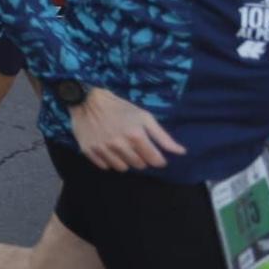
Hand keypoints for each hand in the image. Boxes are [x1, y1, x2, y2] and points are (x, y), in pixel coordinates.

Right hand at [70, 88, 185, 170]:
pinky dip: (109, 161)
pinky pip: (105, 166)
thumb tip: (181, 152)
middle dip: (141, 158)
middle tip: (136, 147)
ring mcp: (102, 149)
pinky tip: (109, 150)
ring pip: (122, 168)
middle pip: (139, 165)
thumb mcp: (144, 117)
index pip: (155, 160)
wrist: (87, 100)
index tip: (154, 153)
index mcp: (135, 135)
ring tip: (122, 149)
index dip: (157, 159)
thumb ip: (163, 137)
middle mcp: (119, 144)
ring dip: (125, 161)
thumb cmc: (119, 108)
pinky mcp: (89, 151)